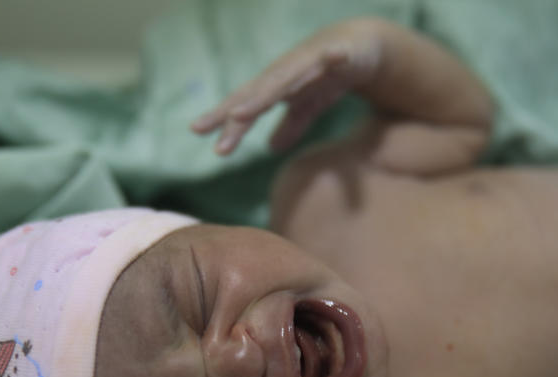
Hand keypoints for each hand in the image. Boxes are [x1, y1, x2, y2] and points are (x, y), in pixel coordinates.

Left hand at [190, 20, 381, 155]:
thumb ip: (291, 125)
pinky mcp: (338, 53)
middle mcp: (287, 71)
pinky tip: (332, 60)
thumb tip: (271, 149)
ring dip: (263, 94)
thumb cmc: (328, 74)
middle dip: (234, 115)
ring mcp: (310, 60)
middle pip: (257, 94)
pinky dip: (331, 58)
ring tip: (241, 113)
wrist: (360, 45)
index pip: (246, 103)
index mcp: (278, 85)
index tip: (197, 131)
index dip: (221, 117)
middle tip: (210, 136)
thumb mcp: (310, 106)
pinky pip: (332, 58)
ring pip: (285, 79)